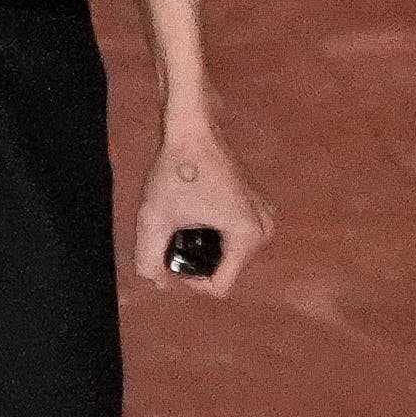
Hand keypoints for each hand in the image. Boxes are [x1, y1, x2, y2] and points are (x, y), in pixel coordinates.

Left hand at [132, 122, 272, 293]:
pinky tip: (198, 214)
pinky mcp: (261, 207)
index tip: (170, 255)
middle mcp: (264, 231)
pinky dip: (216, 235)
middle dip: (198, 263)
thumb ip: (149, 258)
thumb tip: (157, 282)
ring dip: (206, 249)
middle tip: (173, 237)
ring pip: (230, 256)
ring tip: (185, 224)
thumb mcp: (154, 217)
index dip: (188, 281)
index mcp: (246, 236)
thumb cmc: (177, 169)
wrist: (195, 130)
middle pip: (225, 271)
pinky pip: (236, 239)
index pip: (219, 287)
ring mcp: (266, 219)